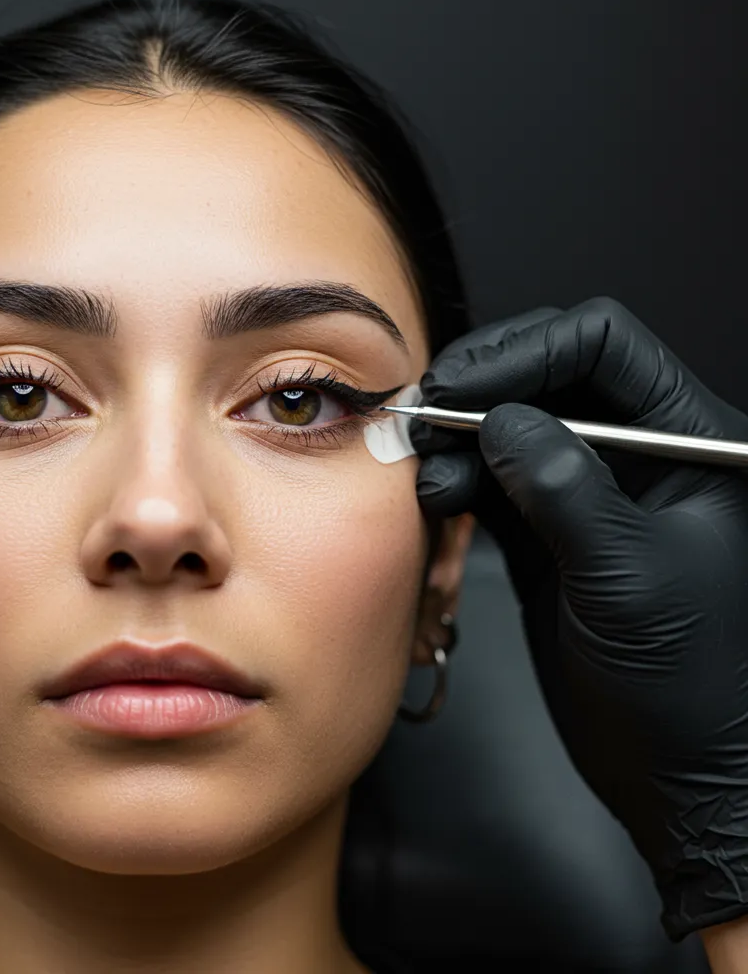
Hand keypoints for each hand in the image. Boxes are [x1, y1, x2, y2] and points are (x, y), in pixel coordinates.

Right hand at [412, 296, 747, 940]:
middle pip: (548, 373)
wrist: (675, 768)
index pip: (604, 345)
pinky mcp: (546, 530)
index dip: (529, 349)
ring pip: (509, 426)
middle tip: (427, 414)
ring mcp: (585, 490)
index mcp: (687, 441)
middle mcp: (633, 453)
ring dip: (458, 440)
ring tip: (428, 474)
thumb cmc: (687, 682)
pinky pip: (491, 479)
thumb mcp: (627, 573)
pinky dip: (456, 479)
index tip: (466, 386)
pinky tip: (436, 497)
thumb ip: (562, 486)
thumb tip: (500, 420)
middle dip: (482, 388)